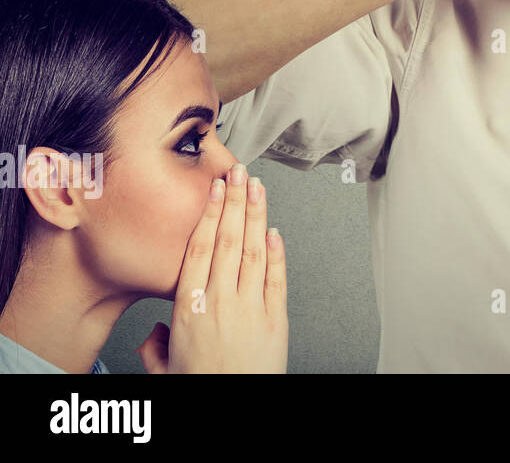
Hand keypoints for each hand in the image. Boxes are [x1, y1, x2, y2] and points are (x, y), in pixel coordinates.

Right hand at [138, 164, 287, 372]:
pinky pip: (277, 278)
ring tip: (259, 188)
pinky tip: (275, 231)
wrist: (232, 413)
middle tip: (239, 173)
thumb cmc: (202, 389)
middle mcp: (220, 303)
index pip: (200, 249)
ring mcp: (251, 308)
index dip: (209, 214)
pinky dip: (277, 252)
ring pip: (254, 251)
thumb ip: (156, 346)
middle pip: (229, 240)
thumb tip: (155, 332)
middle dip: (235, 201)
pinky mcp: (277, 320)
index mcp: (189, 309)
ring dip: (257, 215)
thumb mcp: (165, 369)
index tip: (215, 189)